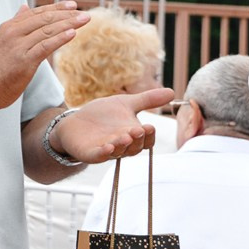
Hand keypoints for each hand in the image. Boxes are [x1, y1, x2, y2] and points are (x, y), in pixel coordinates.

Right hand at [0, 1, 88, 106]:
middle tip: (84, 13)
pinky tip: (72, 33)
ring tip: (84, 20)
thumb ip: (15, 24)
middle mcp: (12, 33)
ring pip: (47, 30)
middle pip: (44, 19)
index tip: (72, 5)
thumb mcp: (1, 40)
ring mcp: (18, 46)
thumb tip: (24, 7)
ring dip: (68, 24)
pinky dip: (60, 39)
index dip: (56, 7)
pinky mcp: (24, 61)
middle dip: (66, 14)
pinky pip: (45, 46)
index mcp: (8, 27)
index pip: (36, 12)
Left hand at [50, 90, 175, 163]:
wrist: (75, 122)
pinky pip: (99, 156)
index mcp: (133, 135)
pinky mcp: (91, 153)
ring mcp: (107, 150)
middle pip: (134, 147)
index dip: (149, 135)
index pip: (146, 140)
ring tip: (126, 136)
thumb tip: (172, 92)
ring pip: (118, 151)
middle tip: (139, 129)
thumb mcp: (125, 104)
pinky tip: (108, 147)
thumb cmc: (103, 115)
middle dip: (137, 139)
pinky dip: (104, 153)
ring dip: (123, 145)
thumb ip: (147, 100)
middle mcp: (122, 145)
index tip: (150, 126)